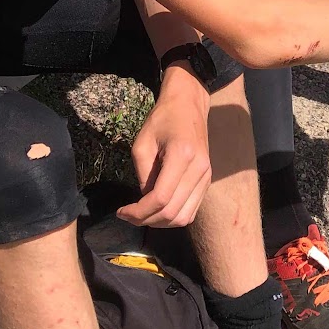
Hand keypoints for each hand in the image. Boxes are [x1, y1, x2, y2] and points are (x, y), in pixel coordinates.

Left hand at [120, 71, 211, 227]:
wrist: (188, 105)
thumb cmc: (162, 119)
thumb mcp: (142, 143)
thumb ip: (143, 175)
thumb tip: (144, 202)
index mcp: (182, 156)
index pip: (160, 198)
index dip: (138, 212)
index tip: (121, 212)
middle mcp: (199, 169)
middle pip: (172, 212)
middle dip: (146, 220)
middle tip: (128, 216)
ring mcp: (206, 176)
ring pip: (184, 217)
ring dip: (160, 223)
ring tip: (142, 215)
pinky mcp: (207, 180)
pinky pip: (191, 210)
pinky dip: (173, 217)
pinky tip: (157, 210)